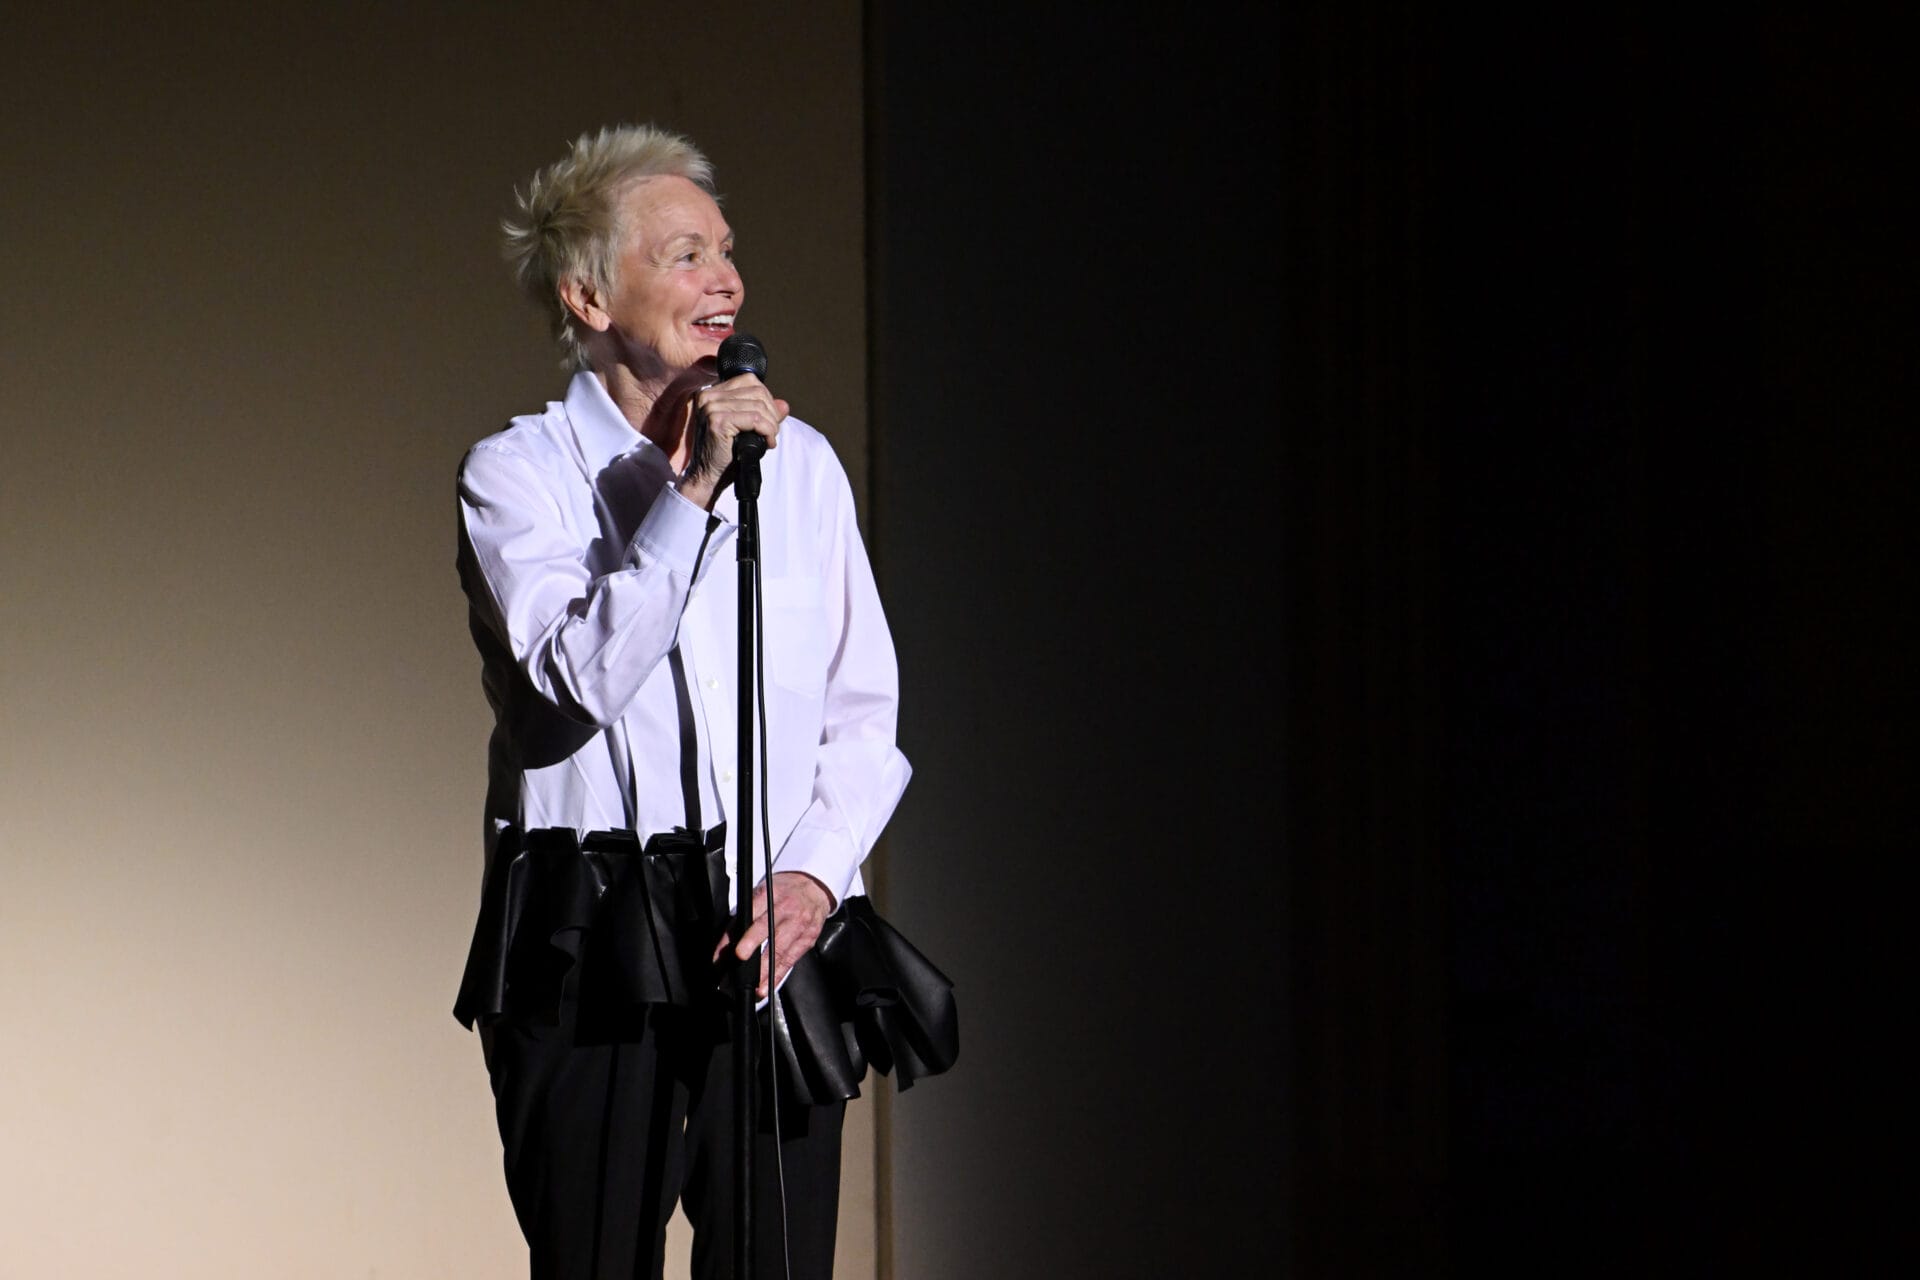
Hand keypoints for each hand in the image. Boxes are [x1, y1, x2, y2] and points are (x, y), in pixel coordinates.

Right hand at [677, 372, 788, 508]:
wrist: (708, 477)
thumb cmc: (725, 455)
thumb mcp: (746, 429)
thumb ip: (763, 414)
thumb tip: (784, 405)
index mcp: (711, 393)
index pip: (749, 380)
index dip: (767, 399)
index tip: (769, 420)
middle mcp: (708, 396)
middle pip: (757, 391)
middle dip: (772, 413)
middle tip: (772, 433)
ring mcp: (711, 407)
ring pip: (758, 405)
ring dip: (771, 424)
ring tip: (769, 439)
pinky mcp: (717, 421)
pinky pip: (755, 419)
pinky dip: (767, 431)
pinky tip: (767, 442)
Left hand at [714, 870, 832, 998]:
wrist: (814, 887)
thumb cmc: (784, 890)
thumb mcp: (762, 892)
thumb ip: (744, 915)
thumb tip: (725, 944)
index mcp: (770, 895)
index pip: (754, 913)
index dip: (743, 931)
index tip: (733, 947)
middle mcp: (786, 910)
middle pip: (768, 929)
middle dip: (753, 944)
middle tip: (741, 958)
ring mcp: (799, 925)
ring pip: (781, 950)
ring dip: (766, 970)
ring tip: (755, 986)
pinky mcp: (807, 939)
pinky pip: (791, 960)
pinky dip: (778, 975)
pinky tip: (768, 985)